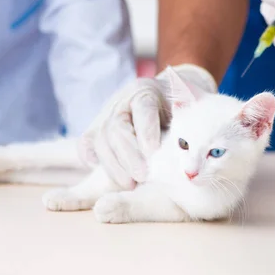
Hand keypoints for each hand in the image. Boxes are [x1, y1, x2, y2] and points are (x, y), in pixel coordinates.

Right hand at [79, 64, 216, 187]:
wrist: (160, 97)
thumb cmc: (176, 110)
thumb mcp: (185, 111)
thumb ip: (185, 124)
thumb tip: (188, 155)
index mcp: (145, 91)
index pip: (143, 108)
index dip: (147, 131)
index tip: (154, 153)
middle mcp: (122, 101)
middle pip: (118, 127)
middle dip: (129, 155)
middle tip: (142, 176)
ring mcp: (105, 114)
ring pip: (101, 138)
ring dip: (113, 164)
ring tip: (129, 184)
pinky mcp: (95, 128)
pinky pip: (86, 142)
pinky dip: (89, 157)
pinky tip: (99, 170)